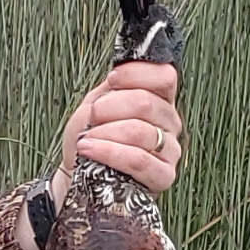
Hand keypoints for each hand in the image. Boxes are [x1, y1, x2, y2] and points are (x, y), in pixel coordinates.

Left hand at [59, 60, 184, 194]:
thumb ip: (112, 87)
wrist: (79, 173)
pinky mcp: (164, 176)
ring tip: (86, 138)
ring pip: (139, 131)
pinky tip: (90, 149)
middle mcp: (170, 123)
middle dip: (110, 107)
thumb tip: (120, 73)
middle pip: (146, 103)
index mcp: (160, 100)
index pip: (164, 76)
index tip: (112, 79)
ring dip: (105, 132)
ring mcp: (170, 150)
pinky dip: (109, 153)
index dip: (136, 74)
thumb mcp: (97, 103)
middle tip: (92, 116)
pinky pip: (138, 160)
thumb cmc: (90, 137)